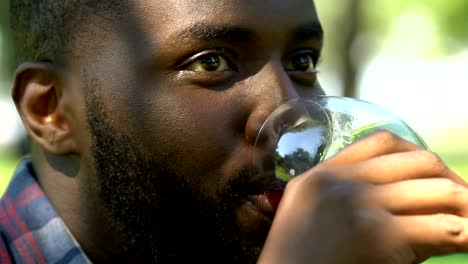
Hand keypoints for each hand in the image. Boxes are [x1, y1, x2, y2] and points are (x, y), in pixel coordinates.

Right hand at [258, 131, 467, 263]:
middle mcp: (341, 183)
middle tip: (462, 203)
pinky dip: (464, 234)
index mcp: (321, 175)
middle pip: (418, 161)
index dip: (416, 154)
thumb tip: (397, 198)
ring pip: (438, 191)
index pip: (381, 141)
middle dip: (449, 180)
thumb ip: (342, 196)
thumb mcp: (306, 215)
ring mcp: (360, 206)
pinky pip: (442, 228)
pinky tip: (466, 240)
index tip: (431, 174)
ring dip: (463, 207)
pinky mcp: (379, 237)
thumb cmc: (293, 259)